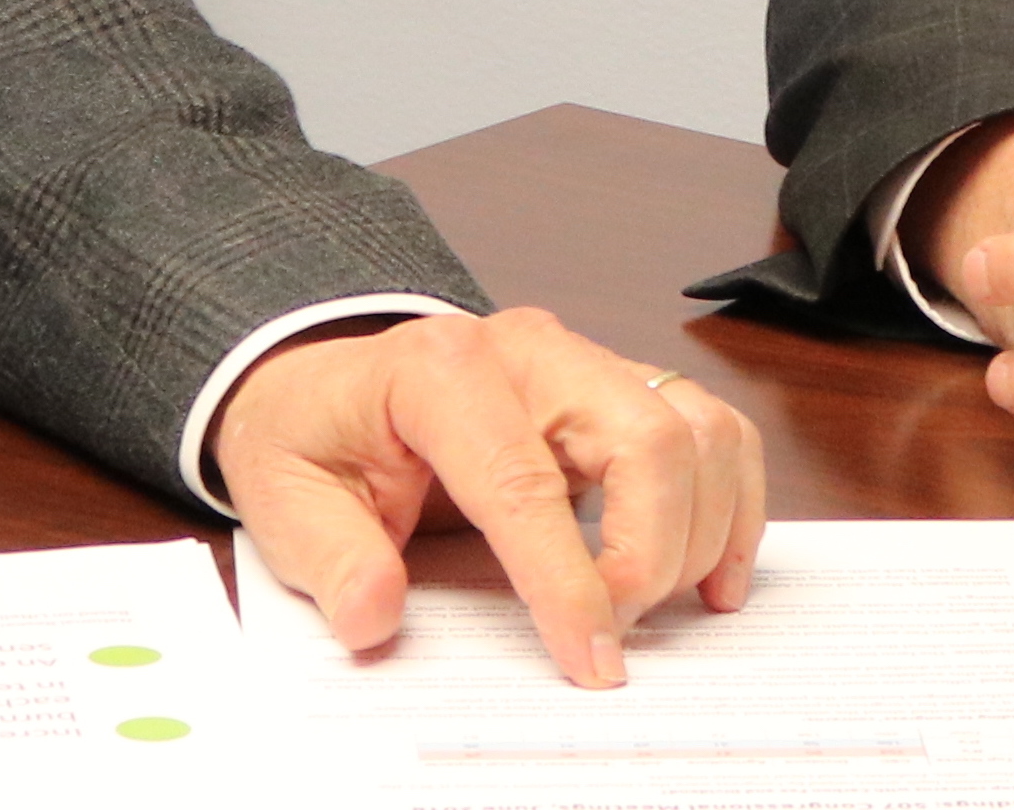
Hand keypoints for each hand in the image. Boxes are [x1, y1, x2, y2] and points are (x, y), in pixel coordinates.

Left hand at [210, 307, 765, 685]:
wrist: (327, 388)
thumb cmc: (315, 436)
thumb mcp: (283, 497)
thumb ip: (330, 556)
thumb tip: (375, 613)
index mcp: (441, 370)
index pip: (526, 480)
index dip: (567, 581)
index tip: (592, 660)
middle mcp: (530, 352)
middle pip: (647, 436)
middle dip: (651, 554)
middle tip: (612, 633)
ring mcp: (583, 364)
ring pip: (695, 429)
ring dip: (701, 531)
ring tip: (658, 607)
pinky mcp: (617, 391)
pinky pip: (709, 431)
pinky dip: (731, 503)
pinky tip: (713, 574)